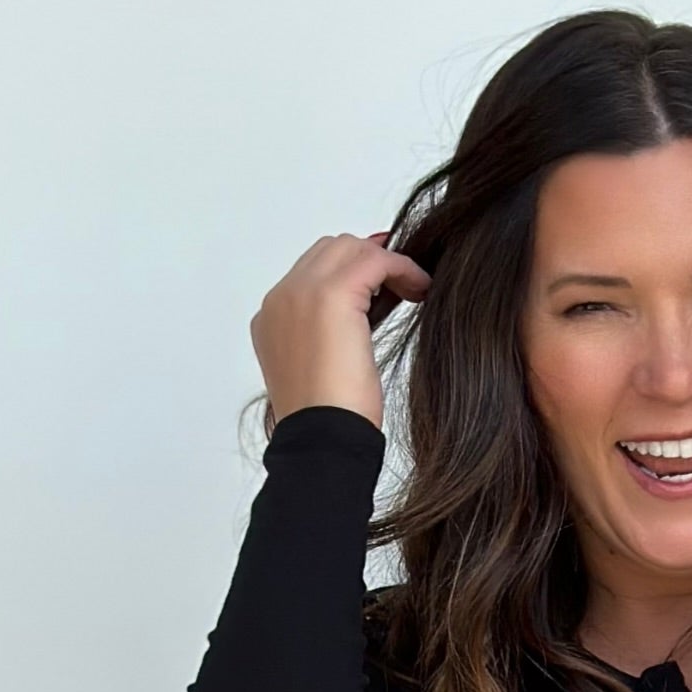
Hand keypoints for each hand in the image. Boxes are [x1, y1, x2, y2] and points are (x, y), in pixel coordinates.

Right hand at [251, 231, 428, 432]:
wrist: (321, 443)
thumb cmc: (328, 426)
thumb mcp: (321, 374)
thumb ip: (328, 340)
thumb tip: (358, 323)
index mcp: (272, 320)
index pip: (312, 273)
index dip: (351, 273)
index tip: (384, 285)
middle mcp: (280, 300)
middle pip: (329, 251)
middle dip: (368, 261)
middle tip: (402, 283)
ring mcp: (300, 293)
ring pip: (349, 247)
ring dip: (384, 263)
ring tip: (414, 287)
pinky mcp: (330, 295)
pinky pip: (374, 259)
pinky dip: (401, 267)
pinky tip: (419, 287)